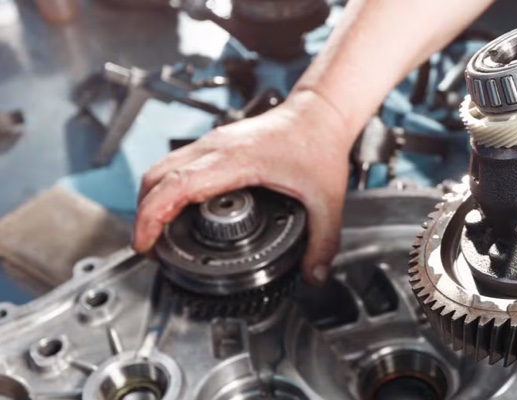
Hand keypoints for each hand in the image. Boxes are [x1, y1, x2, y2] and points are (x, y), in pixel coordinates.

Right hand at [133, 90, 355, 284]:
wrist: (319, 113)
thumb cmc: (318, 144)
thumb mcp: (328, 200)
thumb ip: (323, 242)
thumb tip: (314, 275)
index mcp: (236, 159)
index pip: (176, 185)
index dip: (151, 216)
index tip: (145, 244)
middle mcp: (216, 148)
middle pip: (156, 177)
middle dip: (144, 215)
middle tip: (150, 248)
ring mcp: (212, 143)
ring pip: (162, 168)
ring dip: (152, 201)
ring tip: (157, 234)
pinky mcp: (215, 144)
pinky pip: (176, 165)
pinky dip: (167, 189)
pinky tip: (177, 211)